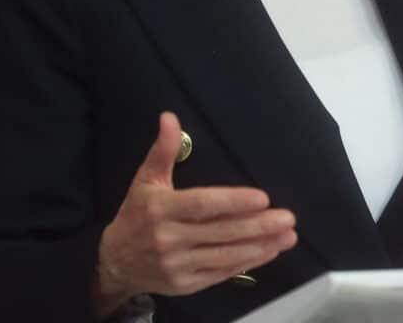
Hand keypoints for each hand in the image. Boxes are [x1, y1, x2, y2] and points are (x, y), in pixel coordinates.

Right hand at [93, 112, 297, 315]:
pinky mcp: (184, 284)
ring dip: (260, 246)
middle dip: (258, 226)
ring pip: (225, 255)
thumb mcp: (145, 180)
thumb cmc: (136, 215)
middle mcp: (168, 238)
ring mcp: (176, 265)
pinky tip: (268, 251)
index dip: (234, 202)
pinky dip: (247, 263)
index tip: (263, 198)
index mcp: (160, 209)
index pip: (203, 204)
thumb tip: (170, 117)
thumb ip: (163, 150)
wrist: (113, 263)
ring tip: (289, 236)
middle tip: (289, 218)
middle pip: (221, 232)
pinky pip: (221, 273)